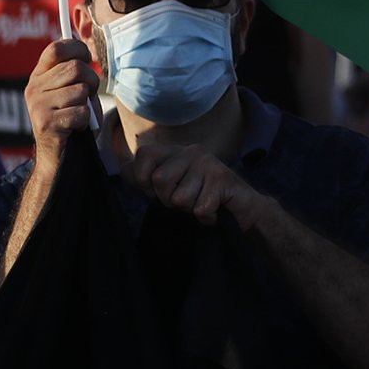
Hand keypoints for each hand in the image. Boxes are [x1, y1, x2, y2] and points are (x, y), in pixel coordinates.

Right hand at [23, 39, 98, 163]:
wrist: (58, 156)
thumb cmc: (71, 120)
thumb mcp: (72, 91)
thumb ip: (76, 72)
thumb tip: (86, 48)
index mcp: (39, 76)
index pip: (56, 49)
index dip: (77, 49)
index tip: (88, 58)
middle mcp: (34, 87)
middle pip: (75, 68)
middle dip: (92, 81)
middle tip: (89, 96)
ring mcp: (37, 104)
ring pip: (80, 90)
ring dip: (88, 104)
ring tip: (79, 114)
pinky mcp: (46, 122)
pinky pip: (82, 112)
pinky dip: (86, 121)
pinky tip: (75, 127)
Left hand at [124, 140, 266, 228]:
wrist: (244, 209)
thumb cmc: (202, 198)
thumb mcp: (169, 187)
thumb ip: (144, 177)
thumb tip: (124, 168)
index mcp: (175, 150)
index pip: (144, 156)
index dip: (143, 181)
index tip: (157, 192)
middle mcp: (191, 151)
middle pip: (159, 180)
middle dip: (168, 200)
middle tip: (184, 201)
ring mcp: (208, 163)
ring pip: (179, 198)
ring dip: (189, 210)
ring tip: (201, 203)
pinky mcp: (222, 179)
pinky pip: (200, 208)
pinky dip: (206, 217)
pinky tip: (214, 211)